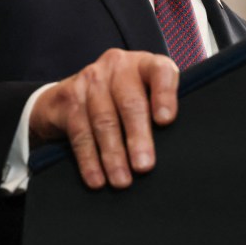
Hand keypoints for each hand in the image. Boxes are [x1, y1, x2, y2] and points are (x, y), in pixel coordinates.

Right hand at [29, 49, 178, 189]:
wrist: (73, 93)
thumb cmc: (123, 100)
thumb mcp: (145, 95)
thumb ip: (160, 112)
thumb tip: (176, 150)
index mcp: (144, 64)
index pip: (159, 71)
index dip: (164, 94)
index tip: (165, 120)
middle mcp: (117, 65)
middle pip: (130, 102)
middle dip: (137, 137)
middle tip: (144, 166)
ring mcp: (91, 79)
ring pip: (104, 120)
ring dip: (113, 154)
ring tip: (122, 180)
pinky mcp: (69, 96)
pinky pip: (80, 132)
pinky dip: (89, 159)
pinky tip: (97, 178)